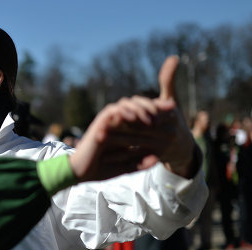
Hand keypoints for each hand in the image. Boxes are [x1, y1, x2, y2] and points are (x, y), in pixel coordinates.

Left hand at [69, 55, 200, 181]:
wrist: (183, 148)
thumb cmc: (173, 119)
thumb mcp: (172, 100)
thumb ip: (168, 81)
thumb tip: (173, 57)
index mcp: (171, 116)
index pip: (147, 113)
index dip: (130, 113)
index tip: (113, 111)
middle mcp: (168, 132)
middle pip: (139, 129)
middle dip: (118, 128)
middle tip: (99, 126)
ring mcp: (162, 147)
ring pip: (135, 143)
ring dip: (116, 142)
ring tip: (98, 137)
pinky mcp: (154, 158)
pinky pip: (135, 157)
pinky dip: (121, 155)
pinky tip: (104, 154)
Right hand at [69, 95, 164, 181]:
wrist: (81, 172)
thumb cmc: (101, 169)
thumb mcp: (126, 168)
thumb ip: (140, 163)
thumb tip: (157, 160)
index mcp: (124, 130)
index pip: (143, 114)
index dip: (158, 110)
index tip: (175, 110)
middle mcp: (116, 122)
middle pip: (137, 103)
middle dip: (153, 105)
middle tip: (167, 112)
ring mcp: (108, 121)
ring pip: (126, 103)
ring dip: (140, 107)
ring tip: (151, 118)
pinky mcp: (100, 123)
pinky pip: (114, 110)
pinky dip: (125, 111)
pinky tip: (136, 117)